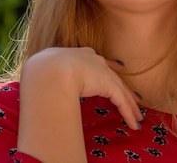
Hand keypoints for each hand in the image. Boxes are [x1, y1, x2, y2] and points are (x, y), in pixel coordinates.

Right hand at [23, 46, 142, 128]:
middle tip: (134, 98)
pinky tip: (133, 123)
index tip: (117, 67)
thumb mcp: (45, 69)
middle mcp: (93, 59)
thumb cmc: (42, 71)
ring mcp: (102, 71)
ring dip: (130, 106)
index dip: (108, 66)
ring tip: (137, 117)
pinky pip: (122, 101)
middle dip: (123, 88)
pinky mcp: (109, 84)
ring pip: (121, 90)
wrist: (49, 71)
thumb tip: (39, 84)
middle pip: (113, 76)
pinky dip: (128, 113)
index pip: (97, 61)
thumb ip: (49, 75)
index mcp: (78, 54)